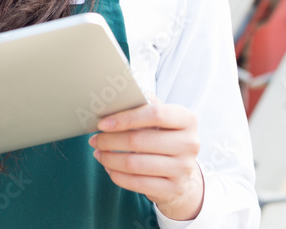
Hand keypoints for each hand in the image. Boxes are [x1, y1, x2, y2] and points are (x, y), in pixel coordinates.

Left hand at [87, 96, 203, 220]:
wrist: (183, 171)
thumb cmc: (165, 137)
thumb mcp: (161, 118)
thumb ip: (143, 105)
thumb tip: (117, 96)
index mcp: (187, 119)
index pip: (154, 113)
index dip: (125, 118)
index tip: (103, 123)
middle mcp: (190, 143)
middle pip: (139, 140)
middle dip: (110, 140)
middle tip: (95, 139)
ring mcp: (183, 168)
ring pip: (134, 164)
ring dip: (109, 158)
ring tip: (99, 153)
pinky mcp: (174, 189)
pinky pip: (136, 183)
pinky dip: (117, 175)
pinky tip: (109, 167)